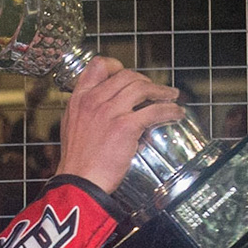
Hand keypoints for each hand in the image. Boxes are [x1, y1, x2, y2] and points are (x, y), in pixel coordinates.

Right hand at [55, 58, 182, 193]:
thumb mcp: (71, 128)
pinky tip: (176, 114)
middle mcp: (93, 101)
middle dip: (145, 80)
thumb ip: (86, 113)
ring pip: (142, 88)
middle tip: (154, 89)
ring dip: (161, 91)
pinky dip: (170, 110)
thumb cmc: (77, 163)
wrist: (79, 182)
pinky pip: (154, 111)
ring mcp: (110, 112)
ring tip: (171, 97)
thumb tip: (106, 108)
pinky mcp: (125, 126)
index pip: (98, 66)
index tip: (128, 74)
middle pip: (126, 75)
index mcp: (79, 99)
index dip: (117, 65)